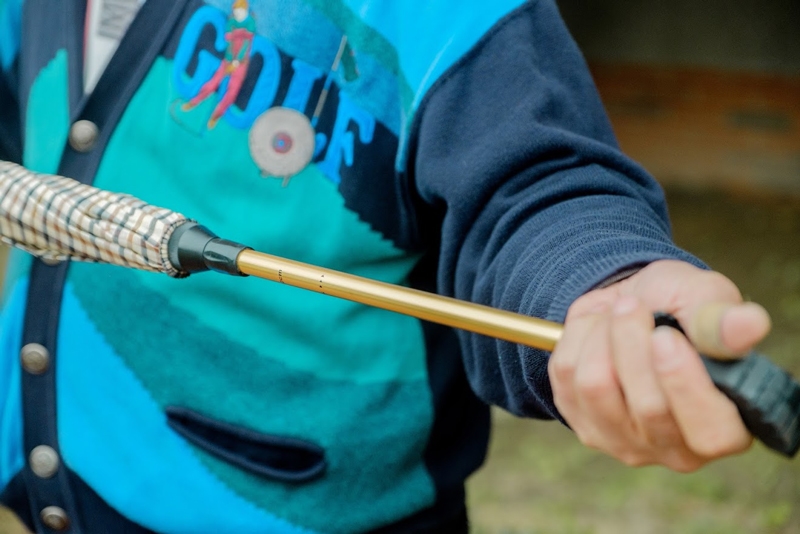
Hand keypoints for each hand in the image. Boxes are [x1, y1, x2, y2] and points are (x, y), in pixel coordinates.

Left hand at [548, 260, 771, 471]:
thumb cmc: (681, 308)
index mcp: (726, 426)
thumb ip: (722, 318)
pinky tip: (596, 328)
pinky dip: (576, 338)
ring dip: (601, 336)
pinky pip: (566, 378)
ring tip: (616, 312)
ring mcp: (625, 442)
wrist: (632, 305)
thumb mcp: (706, 300)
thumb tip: (748, 326)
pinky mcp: (583, 425)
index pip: (711, 431)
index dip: (685, 384)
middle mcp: (677, 448)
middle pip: (649, 407)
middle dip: (633, 343)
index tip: (665, 336)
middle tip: (632, 304)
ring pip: (598, 389)